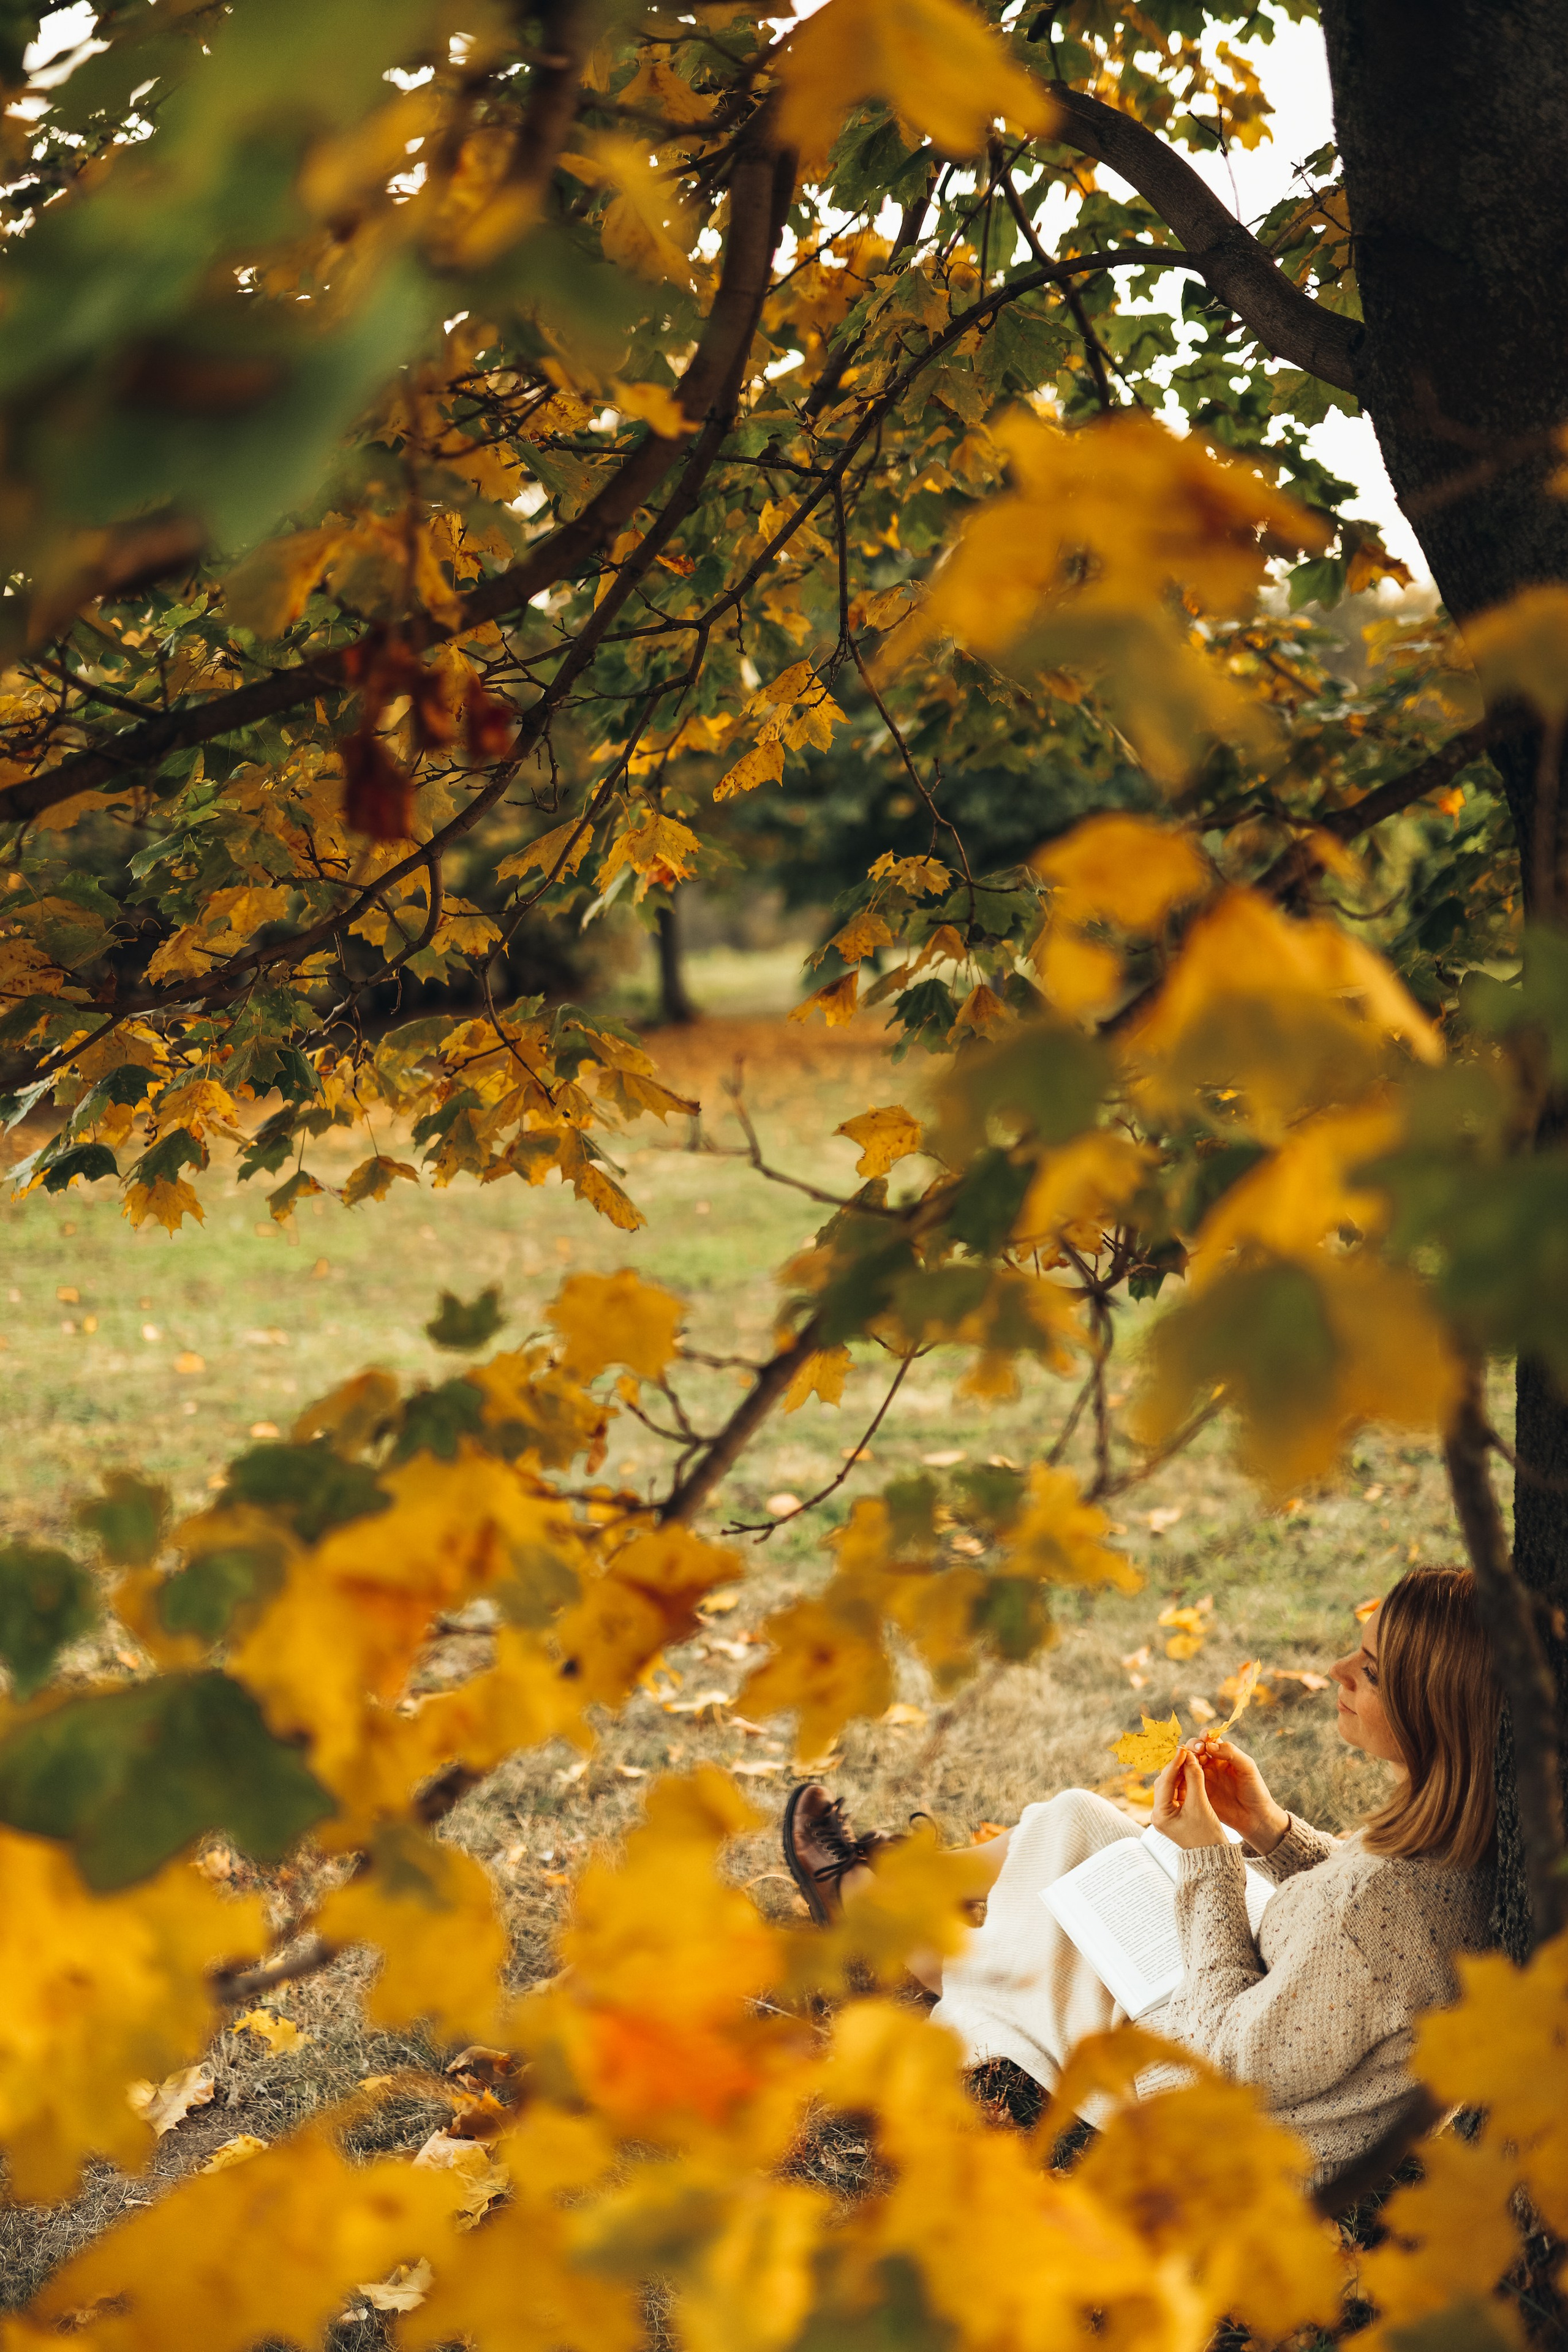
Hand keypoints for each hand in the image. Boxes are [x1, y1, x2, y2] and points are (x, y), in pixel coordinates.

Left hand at [1150, 1748, 1227, 1849]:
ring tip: (1192, 1759)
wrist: (1214, 1857)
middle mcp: (1158, 1814)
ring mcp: (1166, 1814)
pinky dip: (1185, 1781)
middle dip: (1177, 1767)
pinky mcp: (1175, 1813)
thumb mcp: (1201, 1804)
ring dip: (1181, 1773)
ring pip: (1171, 1786)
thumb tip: (1190, 1757)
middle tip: (1188, 1751)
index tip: (1183, 1749)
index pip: (1165, 1783)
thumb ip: (1194, 1779)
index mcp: (1159, 1815)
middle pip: (1165, 1783)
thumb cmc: (1207, 1836)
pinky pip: (1178, 1792)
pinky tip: (1193, 1771)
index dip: (1174, 1764)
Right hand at [1191, 1738, 1289, 1853]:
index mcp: (1224, 1755)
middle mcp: (1211, 1764)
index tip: (1204, 1738)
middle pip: (1195, 1749)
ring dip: (1185, 1760)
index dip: (1204, 1736)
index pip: (1210, 1740)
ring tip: (1188, 1762)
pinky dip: (1180, 1776)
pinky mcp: (1198, 1792)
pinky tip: (1181, 1775)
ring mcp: (1203, 1778)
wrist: (1255, 1817)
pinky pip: (1185, 1781)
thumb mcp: (1247, 1767)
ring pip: (1188, 1763)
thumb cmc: (1255, 1790)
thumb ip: (1231, 1752)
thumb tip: (1209, 1745)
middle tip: (1197, 1751)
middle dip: (1193, 1746)